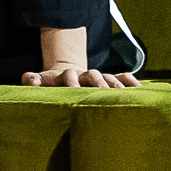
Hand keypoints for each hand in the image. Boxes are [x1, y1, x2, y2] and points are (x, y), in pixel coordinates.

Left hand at [20, 63, 138, 88]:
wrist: (67, 76)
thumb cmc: (52, 85)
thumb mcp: (40, 81)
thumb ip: (32, 80)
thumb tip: (29, 79)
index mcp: (67, 75)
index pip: (69, 76)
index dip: (70, 82)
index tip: (72, 90)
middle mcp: (85, 75)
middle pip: (93, 75)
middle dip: (97, 83)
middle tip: (103, 93)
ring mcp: (99, 76)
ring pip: (110, 78)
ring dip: (116, 85)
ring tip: (124, 96)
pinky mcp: (111, 79)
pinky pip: (124, 77)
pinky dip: (131, 82)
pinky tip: (140, 90)